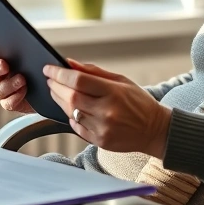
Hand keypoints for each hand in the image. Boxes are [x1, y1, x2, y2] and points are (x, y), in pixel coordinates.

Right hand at [0, 39, 34, 113]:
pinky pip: (8, 103)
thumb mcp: (20, 54)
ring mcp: (0, 92)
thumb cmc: (27, 68)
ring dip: (10, 83)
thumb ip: (6, 44)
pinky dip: (16, 96)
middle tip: (4, 64)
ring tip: (22, 78)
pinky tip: (24, 89)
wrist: (41, 88)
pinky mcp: (10, 103)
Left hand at [43, 59, 171, 157]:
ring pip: (71, 112)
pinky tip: (72, 109)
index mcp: (113, 92)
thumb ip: (93, 72)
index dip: (59, 73)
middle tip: (50, 79)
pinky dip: (71, 116)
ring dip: (60, 101)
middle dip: (55, 86)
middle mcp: (107, 111)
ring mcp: (103, 128)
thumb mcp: (121, 80)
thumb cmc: (138, 102)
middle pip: (70, 97)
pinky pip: (77, 127)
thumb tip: (69, 63)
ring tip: (57, 92)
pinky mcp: (100, 141)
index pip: (78, 80)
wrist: (155, 130)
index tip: (48, 68)